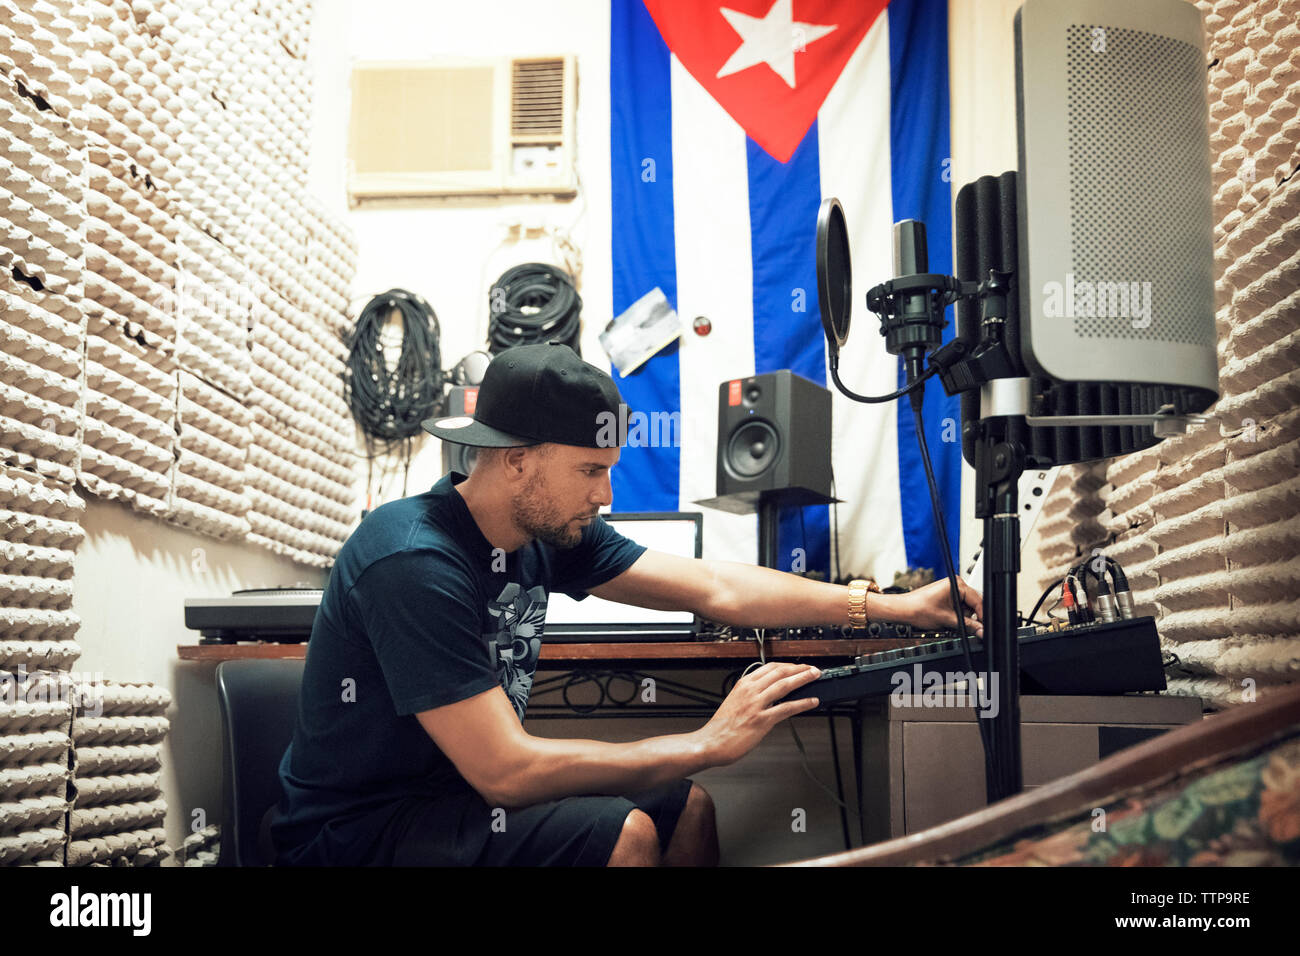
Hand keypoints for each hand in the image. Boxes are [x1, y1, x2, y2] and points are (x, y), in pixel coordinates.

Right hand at [700, 662, 821, 766]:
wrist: (710, 743)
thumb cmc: (721, 727)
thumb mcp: (735, 701)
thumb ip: (751, 694)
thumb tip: (772, 694)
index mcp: (743, 684)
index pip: (770, 667)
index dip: (788, 665)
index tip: (799, 666)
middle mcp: (750, 691)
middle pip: (780, 672)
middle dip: (800, 669)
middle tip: (813, 669)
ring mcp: (756, 704)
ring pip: (785, 685)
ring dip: (803, 679)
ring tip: (815, 677)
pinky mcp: (762, 720)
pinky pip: (786, 708)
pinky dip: (802, 703)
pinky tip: (811, 701)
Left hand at [894, 577, 983, 635]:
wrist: (903, 610)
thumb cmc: (918, 609)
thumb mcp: (948, 620)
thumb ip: (968, 625)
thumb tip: (981, 630)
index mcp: (957, 584)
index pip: (978, 600)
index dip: (982, 616)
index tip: (984, 628)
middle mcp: (956, 584)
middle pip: (974, 604)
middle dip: (971, 617)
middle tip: (970, 629)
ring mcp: (951, 590)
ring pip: (967, 607)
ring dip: (963, 617)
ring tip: (951, 623)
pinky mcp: (947, 596)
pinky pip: (959, 607)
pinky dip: (957, 616)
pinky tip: (949, 620)